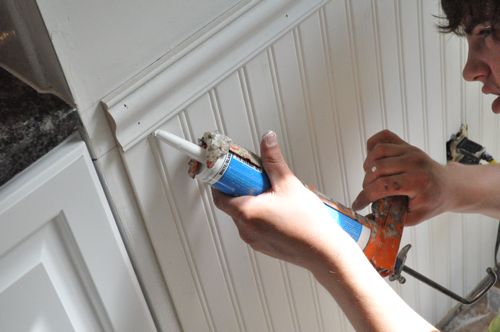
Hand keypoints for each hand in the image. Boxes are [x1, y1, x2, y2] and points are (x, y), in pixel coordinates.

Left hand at [212, 131, 352, 271]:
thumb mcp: (289, 183)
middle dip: (244, 188)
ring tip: (276, 194)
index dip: (223, 181)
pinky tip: (282, 209)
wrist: (325, 252)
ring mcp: (255, 241)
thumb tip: (267, 140)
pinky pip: (256, 227)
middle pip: (233, 204)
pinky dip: (263, 215)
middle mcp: (246, 230)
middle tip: (259, 177)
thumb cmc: (308, 223)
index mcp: (246, 213)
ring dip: (255, 202)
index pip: (220, 195)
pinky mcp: (265, 247)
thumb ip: (274, 160)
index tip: (231, 170)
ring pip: (246, 215)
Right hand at [352, 130, 450, 225]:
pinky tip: (372, 158)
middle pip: (377, 169)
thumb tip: (367, 220)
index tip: (357, 205)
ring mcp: (410, 151)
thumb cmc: (432, 202)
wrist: (449, 186)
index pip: (383, 186)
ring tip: (370, 177)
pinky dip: (372, 145)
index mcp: (418, 182)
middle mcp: (414, 163)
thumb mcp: (414, 217)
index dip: (365, 197)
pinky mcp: (407, 145)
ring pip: (378, 151)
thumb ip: (391, 219)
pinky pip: (383, 137)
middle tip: (368, 192)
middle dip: (366, 183)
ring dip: (368, 165)